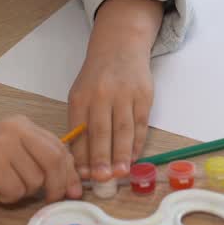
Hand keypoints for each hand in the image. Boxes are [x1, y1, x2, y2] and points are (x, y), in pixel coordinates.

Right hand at [0, 115, 81, 202]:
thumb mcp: (6, 144)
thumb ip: (33, 153)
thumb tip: (67, 177)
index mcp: (22, 123)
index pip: (59, 146)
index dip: (70, 171)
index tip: (74, 189)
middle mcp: (16, 130)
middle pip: (55, 160)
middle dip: (58, 185)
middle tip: (51, 199)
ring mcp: (4, 146)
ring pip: (35, 179)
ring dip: (22, 191)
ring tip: (3, 186)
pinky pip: (16, 190)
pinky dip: (7, 197)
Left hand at [68, 0, 161, 181]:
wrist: (120, 46)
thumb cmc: (97, 77)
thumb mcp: (81, 94)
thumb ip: (81, 123)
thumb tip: (83, 160)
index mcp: (80, 97)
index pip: (79, 131)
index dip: (81, 154)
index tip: (83, 175)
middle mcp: (101, 94)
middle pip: (101, 131)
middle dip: (101, 157)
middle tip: (102, 179)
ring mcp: (124, 93)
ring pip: (123, 129)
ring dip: (122, 154)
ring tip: (120, 173)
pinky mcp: (144, 94)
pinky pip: (140, 123)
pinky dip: (137, 142)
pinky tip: (133, 157)